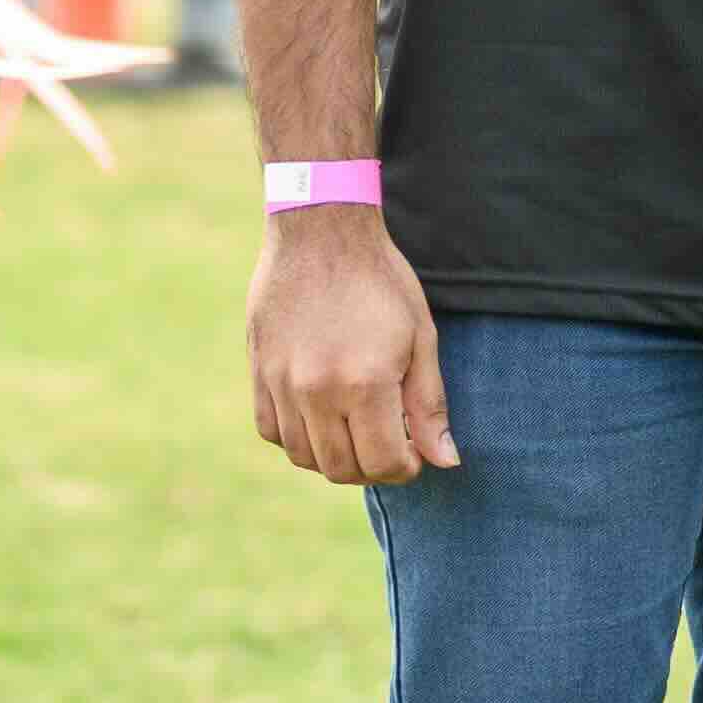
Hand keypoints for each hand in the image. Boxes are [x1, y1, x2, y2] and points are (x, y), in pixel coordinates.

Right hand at [246, 204, 457, 483]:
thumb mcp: (421, 336)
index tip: (414, 452)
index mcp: (365, 382)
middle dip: (373, 467)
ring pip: (304, 457)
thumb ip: (429, 405)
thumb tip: (445, 461)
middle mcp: (317, 391)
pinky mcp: (257, 374)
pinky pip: (272, 432)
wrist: (320, 233)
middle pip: (342, 469)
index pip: (384, 463)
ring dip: (335, 456)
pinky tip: (321, 414)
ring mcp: (280, 384)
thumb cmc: (380, 281)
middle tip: (390, 443)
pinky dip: (298, 437)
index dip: (406, 468)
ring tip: (358, 427)